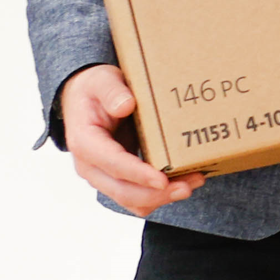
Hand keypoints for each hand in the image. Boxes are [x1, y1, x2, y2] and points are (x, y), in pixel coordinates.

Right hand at [59, 65, 203, 215]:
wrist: (87, 97)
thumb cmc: (95, 88)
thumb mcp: (102, 80)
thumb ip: (112, 91)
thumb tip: (126, 105)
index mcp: (85, 142)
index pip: (113, 164)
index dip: (138, 175)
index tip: (162, 180)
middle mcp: (91, 166)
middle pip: (123, 191)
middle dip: (157, 193)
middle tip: (190, 185)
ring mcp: (103, 175)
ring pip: (131, 199)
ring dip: (162, 197)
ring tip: (194, 182)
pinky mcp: (117, 177)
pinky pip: (138, 195)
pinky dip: (159, 194)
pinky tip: (184, 182)